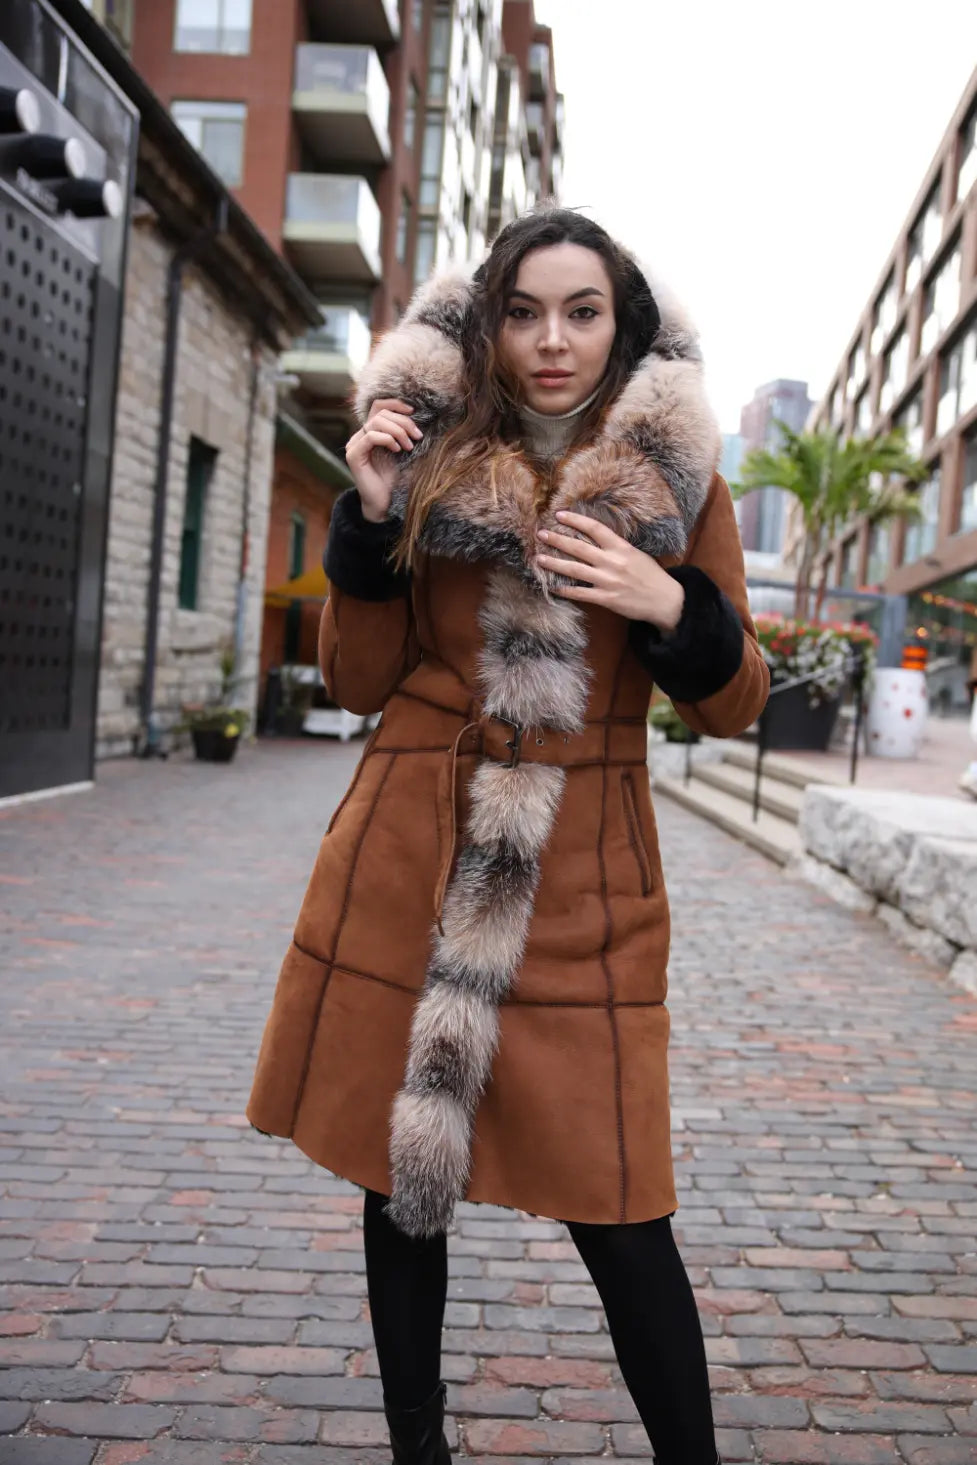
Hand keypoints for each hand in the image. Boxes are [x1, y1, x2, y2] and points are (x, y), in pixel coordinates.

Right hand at [344, 398, 422, 522]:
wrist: (385, 504)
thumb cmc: (395, 480)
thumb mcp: (404, 452)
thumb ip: (406, 434)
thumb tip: (419, 414)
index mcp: (371, 432)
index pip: (379, 406)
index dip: (396, 404)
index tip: (414, 411)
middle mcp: (360, 436)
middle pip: (380, 413)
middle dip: (403, 422)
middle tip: (417, 436)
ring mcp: (355, 445)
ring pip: (375, 422)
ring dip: (398, 431)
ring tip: (409, 446)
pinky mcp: (354, 456)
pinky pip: (370, 436)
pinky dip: (387, 439)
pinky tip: (397, 450)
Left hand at [535, 510, 684, 630]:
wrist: (664, 600)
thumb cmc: (651, 576)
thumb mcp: (636, 554)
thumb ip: (616, 547)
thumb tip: (594, 538)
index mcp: (621, 548)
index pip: (594, 528)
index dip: (575, 520)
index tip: (559, 514)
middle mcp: (612, 562)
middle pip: (579, 548)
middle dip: (557, 540)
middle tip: (540, 534)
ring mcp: (608, 581)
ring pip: (575, 570)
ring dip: (554, 563)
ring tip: (538, 558)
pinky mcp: (606, 599)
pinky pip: (580, 593)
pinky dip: (565, 589)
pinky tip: (551, 585)